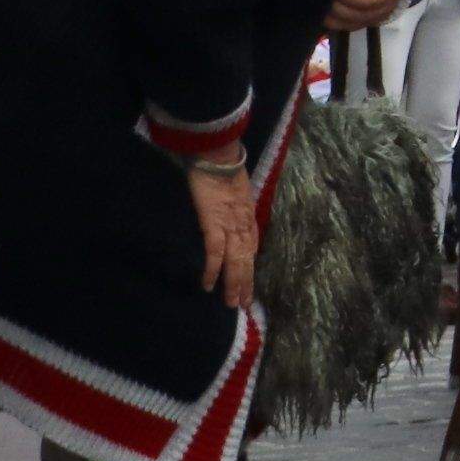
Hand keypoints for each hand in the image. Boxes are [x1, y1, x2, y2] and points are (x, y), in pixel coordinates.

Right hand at [188, 164, 259, 310]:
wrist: (218, 155)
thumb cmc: (223, 170)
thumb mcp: (236, 193)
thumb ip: (236, 209)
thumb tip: (233, 219)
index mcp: (248, 218)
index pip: (251, 250)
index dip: (250, 270)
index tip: (249, 287)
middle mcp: (243, 225)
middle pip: (246, 260)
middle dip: (245, 283)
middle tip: (243, 305)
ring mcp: (230, 225)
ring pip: (235, 260)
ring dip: (233, 283)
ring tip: (232, 303)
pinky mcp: (214, 223)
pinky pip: (214, 251)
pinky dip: (213, 269)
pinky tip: (208, 285)